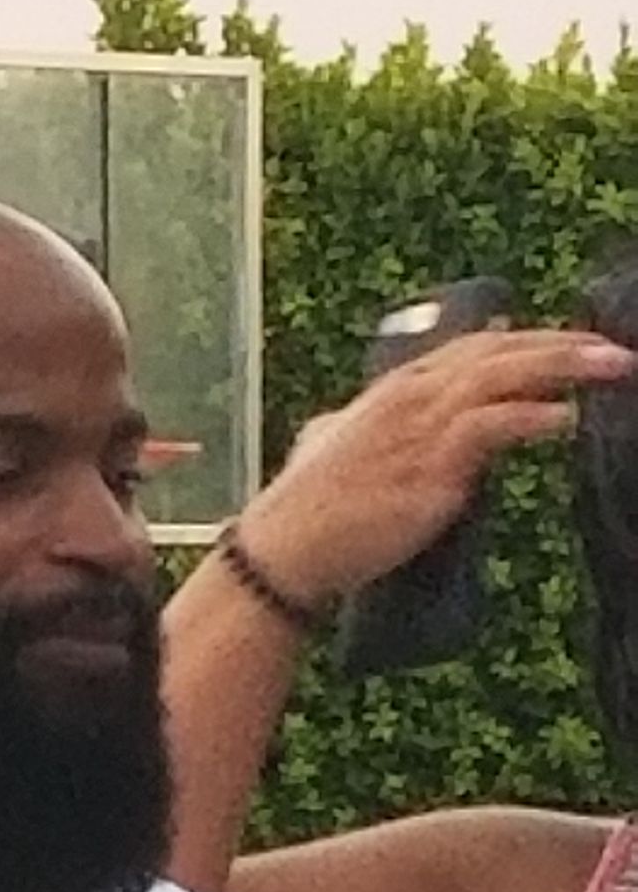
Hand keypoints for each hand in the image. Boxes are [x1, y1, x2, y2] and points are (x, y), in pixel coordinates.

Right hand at [237, 328, 635, 610]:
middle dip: (561, 344)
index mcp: (392, 389)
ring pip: (506, 375)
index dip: (525, 341)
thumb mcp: (321, 448)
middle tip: (611, 349)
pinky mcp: (433, 465)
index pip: (473, 348)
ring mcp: (423, 427)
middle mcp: (412, 396)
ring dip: (566, 367)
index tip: (566, 344)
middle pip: (500, 350)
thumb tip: (340, 424)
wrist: (286, 550)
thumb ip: (345, 427)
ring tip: (613, 368)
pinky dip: (535, 416)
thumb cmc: (301, 513)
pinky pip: (496, 425)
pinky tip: (567, 418)